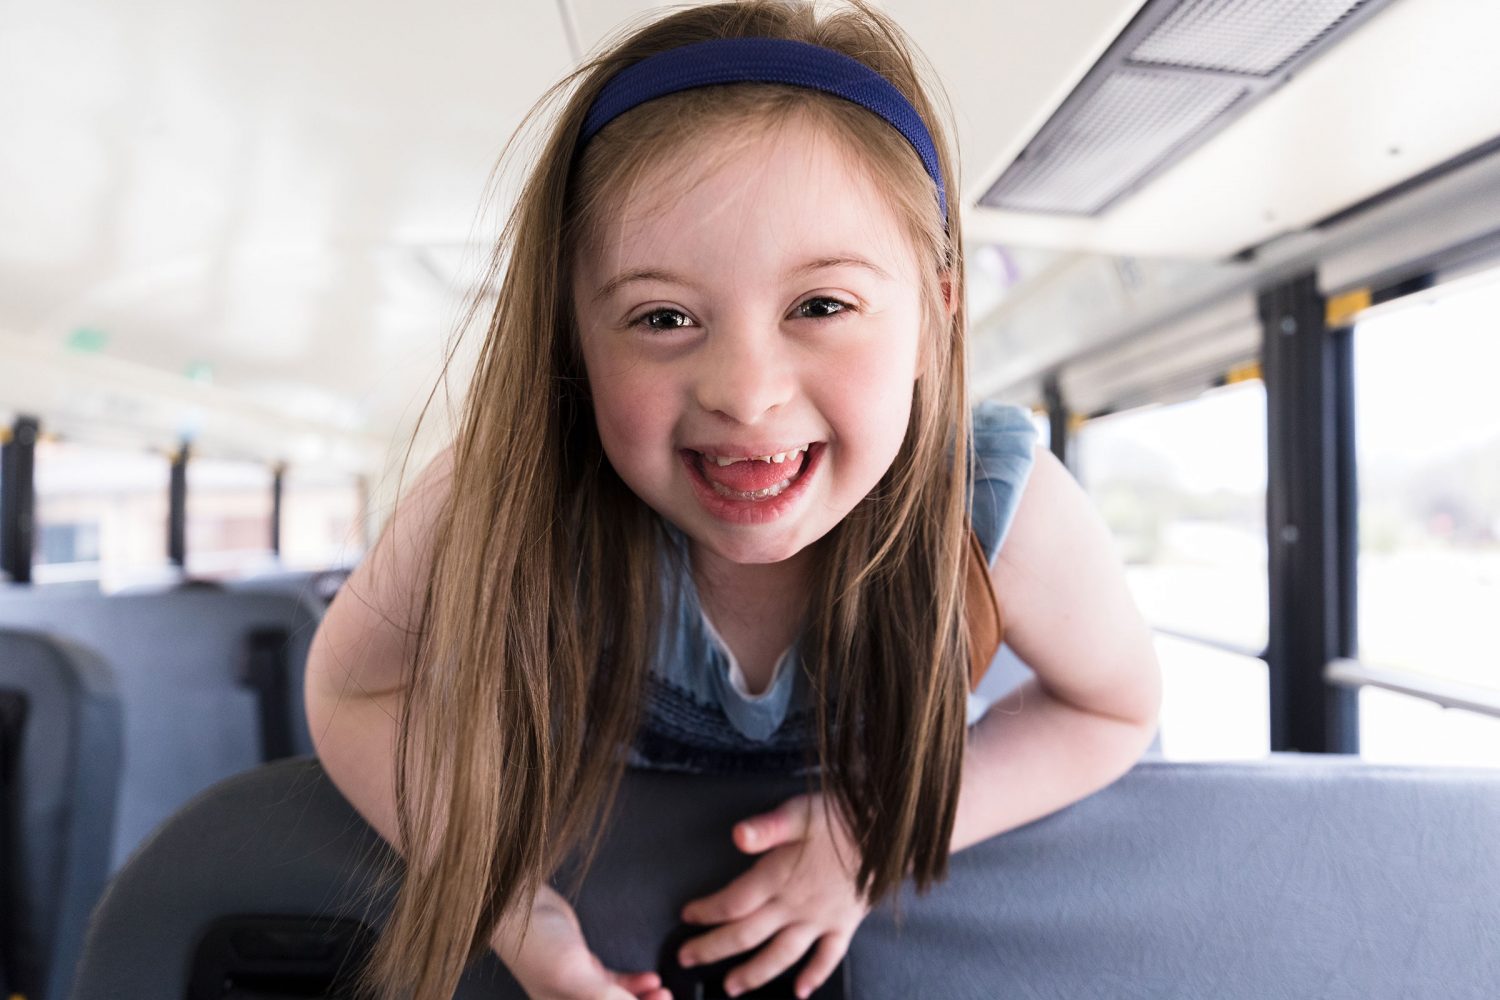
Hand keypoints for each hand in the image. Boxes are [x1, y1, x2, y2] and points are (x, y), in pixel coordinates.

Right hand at [494, 884, 669, 999]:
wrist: (519, 903)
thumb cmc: (534, 941)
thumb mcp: (573, 974)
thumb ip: (605, 998)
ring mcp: (577, 986)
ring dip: (642, 999)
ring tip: (664, 992)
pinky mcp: (583, 966)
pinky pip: (615, 984)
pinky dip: (635, 984)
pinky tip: (651, 979)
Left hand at [677, 793, 869, 998]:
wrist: (891, 829)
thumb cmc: (843, 816)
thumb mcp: (801, 811)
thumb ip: (768, 826)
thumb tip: (737, 835)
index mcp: (779, 878)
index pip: (733, 903)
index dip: (707, 911)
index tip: (688, 914)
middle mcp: (796, 905)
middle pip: (747, 935)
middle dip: (713, 949)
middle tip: (688, 959)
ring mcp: (821, 919)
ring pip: (781, 955)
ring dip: (754, 974)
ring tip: (732, 988)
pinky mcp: (844, 923)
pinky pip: (827, 958)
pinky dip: (813, 977)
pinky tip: (801, 991)